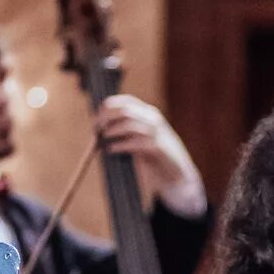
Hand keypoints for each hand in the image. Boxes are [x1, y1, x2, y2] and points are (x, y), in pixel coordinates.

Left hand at [95, 95, 207, 216]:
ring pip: (128, 124)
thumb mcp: (142, 136)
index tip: (97, 114)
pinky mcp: (156, 147)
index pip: (127, 101)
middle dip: (106, 117)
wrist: (177, 172)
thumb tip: (103, 125)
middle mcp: (153, 119)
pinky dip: (119, 145)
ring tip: (103, 138)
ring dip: (112, 130)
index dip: (109, 105)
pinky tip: (111, 150)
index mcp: (149, 113)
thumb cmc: (156, 155)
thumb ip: (128, 129)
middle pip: (124, 110)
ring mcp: (156, 132)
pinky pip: (133, 143)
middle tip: (96, 128)